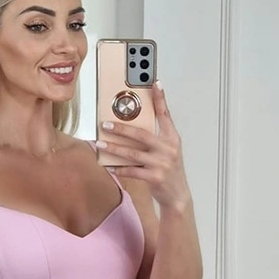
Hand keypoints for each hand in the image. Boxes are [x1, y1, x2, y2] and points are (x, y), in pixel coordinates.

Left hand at [95, 82, 189, 210]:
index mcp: (172, 138)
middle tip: (106, 124)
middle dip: (121, 128)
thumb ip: (157, 136)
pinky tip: (108, 165)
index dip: (161, 98)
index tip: (155, 83)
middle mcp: (168, 149)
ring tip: (101, 144)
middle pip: (141, 134)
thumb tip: (134, 126)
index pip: (166, 114)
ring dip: (114, 148)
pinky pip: (131, 171)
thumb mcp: (169, 150)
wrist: (177, 195)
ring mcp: (161, 163)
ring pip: (132, 153)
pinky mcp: (154, 177)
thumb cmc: (170, 170)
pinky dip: (119, 168)